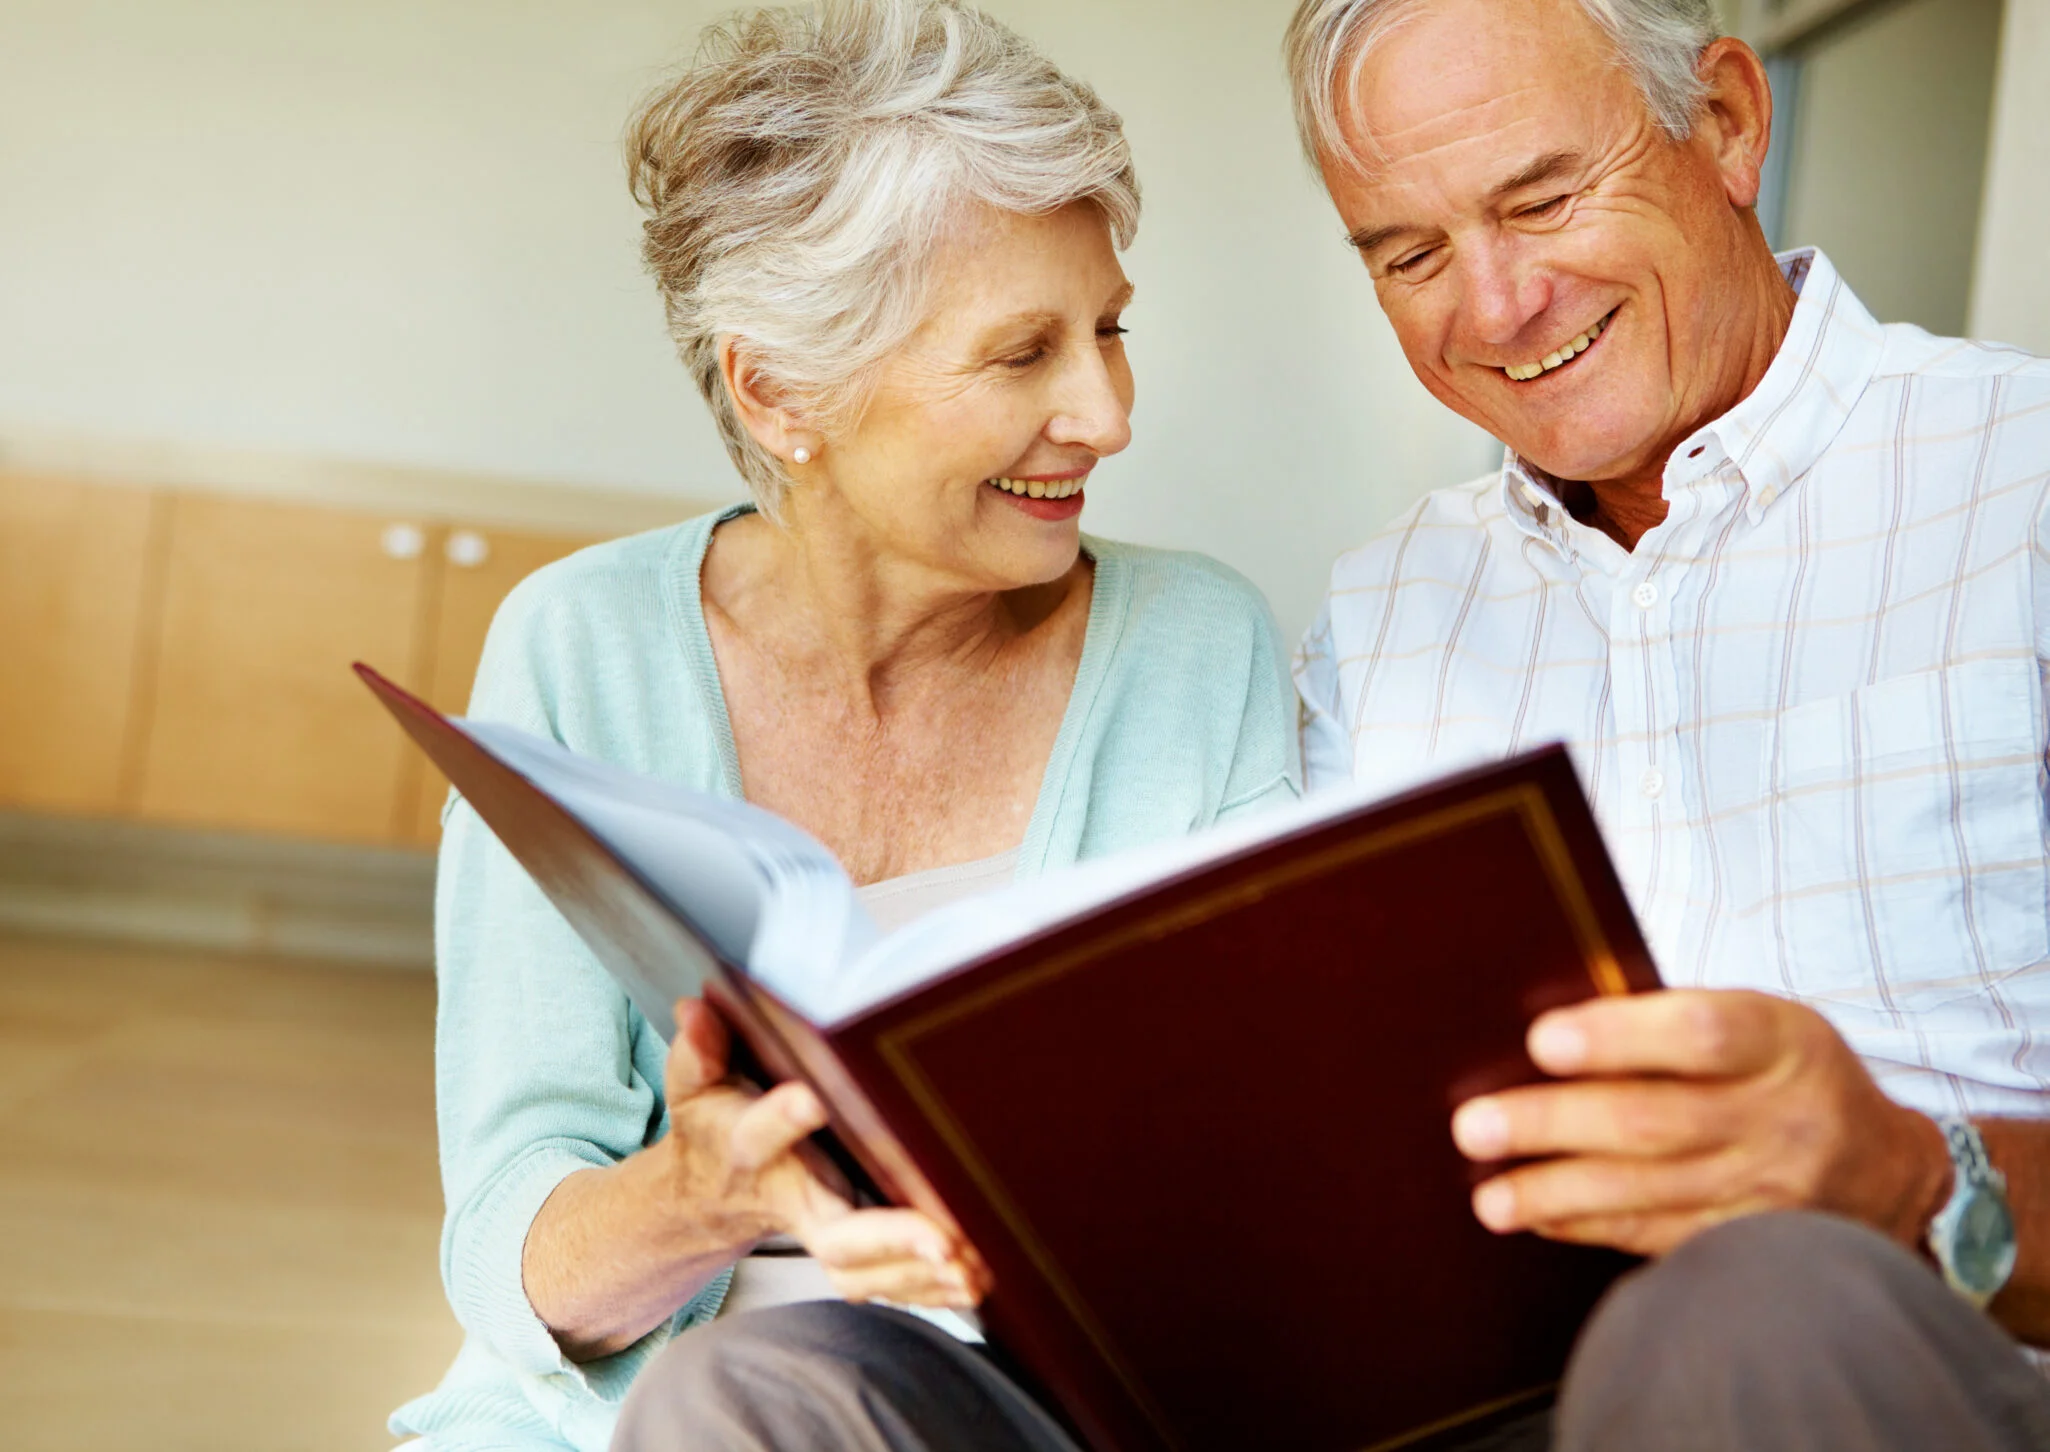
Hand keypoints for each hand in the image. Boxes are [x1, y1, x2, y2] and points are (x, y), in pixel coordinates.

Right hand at [664, 998, 987, 1308]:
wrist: (710, 1191)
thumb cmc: (717, 1124)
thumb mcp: (695, 1082)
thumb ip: (698, 1048)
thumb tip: (697, 1009)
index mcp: (751, 1148)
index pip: (763, 1132)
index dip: (785, 1116)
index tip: (814, 1098)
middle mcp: (792, 1198)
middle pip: (835, 1234)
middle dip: (890, 1239)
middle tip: (943, 1243)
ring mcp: (821, 1231)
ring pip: (864, 1270)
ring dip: (920, 1275)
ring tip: (972, 1270)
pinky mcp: (848, 1253)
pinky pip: (884, 1284)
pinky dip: (929, 1290)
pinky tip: (974, 1286)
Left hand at [1449, 989, 1953, 1256]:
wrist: (1883, 1167)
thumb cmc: (1782, 1071)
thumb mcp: (1759, 1022)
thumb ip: (1672, 1021)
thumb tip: (1547, 1034)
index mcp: (1781, 1041)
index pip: (1702, 1033)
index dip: (1619, 1037)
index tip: (1541, 1041)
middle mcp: (1782, 1118)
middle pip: (1657, 1121)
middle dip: (1553, 1124)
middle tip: (1474, 1126)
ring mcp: (1772, 1190)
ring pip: (1650, 1192)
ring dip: (1556, 1193)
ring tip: (1490, 1195)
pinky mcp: (1753, 1244)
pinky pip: (1660, 1237)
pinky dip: (1590, 1228)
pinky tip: (1539, 1218)